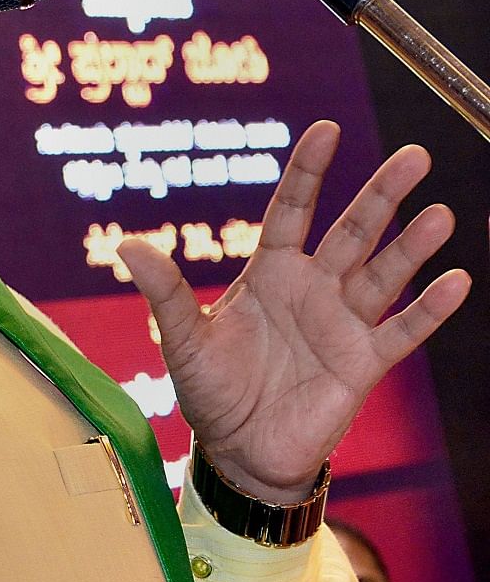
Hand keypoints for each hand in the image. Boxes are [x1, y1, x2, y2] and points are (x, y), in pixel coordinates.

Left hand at [119, 121, 470, 502]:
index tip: (325, 129)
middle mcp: (312, 287)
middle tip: (414, 157)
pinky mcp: (363, 364)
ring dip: (411, 246)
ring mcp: (342, 323)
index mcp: (269, 271)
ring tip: (440, 213)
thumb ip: (165, 292)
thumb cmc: (210, 388)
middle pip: (351, 230)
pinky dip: (428, 309)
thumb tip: (127, 246)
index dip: (308, 171)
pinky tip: (455, 280)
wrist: (240, 452)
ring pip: (383, 274)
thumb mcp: (181, 338)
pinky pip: (402, 332)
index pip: (292, 209)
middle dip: (380, 194)